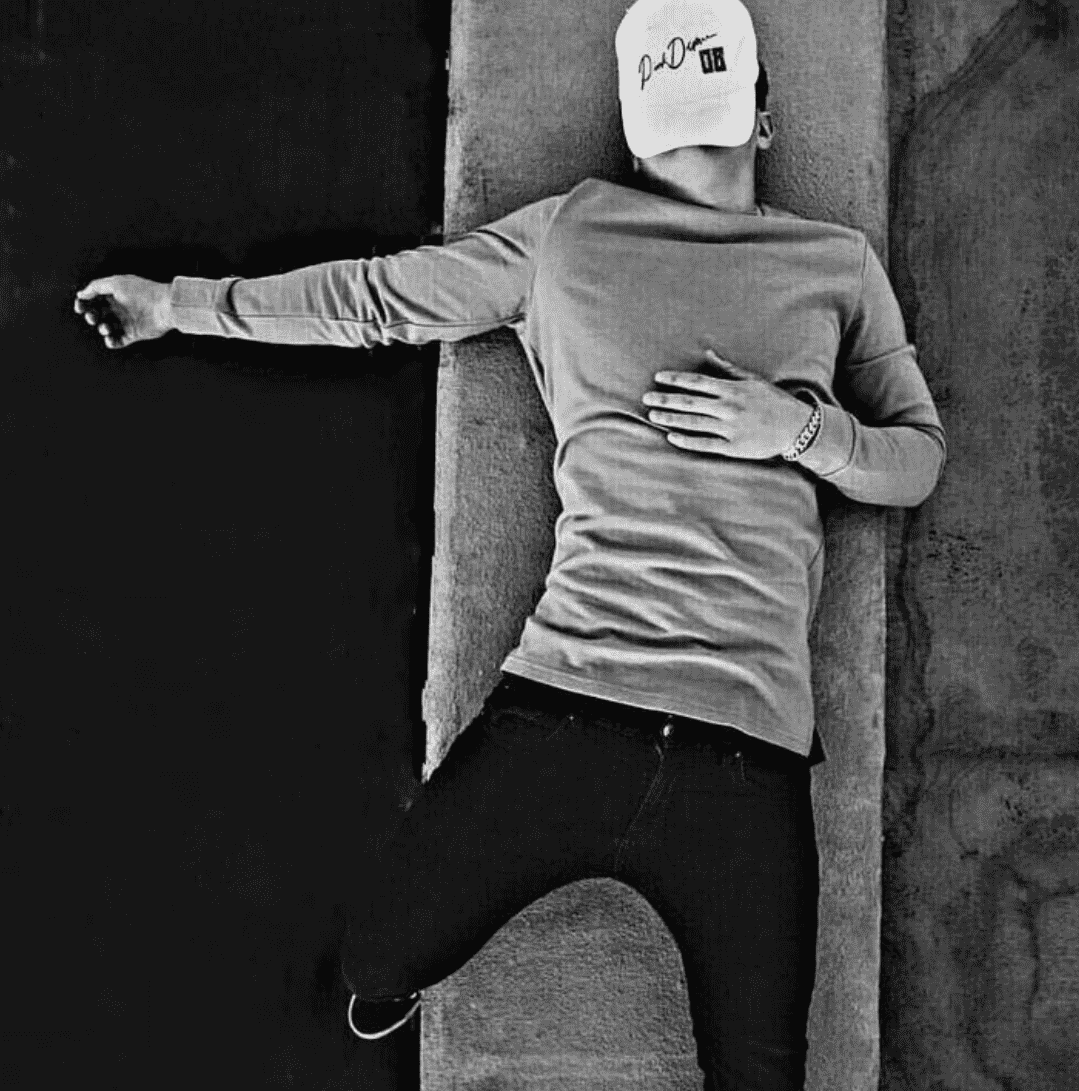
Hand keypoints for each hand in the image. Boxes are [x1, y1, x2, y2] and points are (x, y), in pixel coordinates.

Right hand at [74, 275, 172, 348]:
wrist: (164, 306)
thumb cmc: (141, 292)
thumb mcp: (115, 283)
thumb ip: (96, 287)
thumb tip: (81, 294)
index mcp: (115, 294)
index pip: (94, 299)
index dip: (84, 303)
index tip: (80, 307)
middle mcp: (120, 308)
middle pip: (99, 314)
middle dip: (92, 316)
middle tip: (93, 317)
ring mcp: (127, 321)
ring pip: (107, 328)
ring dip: (102, 329)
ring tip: (106, 327)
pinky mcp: (134, 334)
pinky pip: (118, 341)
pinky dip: (112, 342)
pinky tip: (110, 338)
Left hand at [641, 349, 814, 459]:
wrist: (797, 427)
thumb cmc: (773, 401)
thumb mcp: (753, 380)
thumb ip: (727, 369)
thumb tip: (707, 353)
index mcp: (732, 389)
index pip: (697, 382)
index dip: (675, 379)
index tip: (658, 378)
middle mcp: (729, 408)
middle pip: (690, 402)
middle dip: (665, 399)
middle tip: (645, 398)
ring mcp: (730, 428)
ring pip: (693, 423)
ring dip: (670, 419)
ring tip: (652, 416)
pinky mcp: (733, 447)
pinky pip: (704, 444)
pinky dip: (686, 440)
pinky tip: (670, 437)